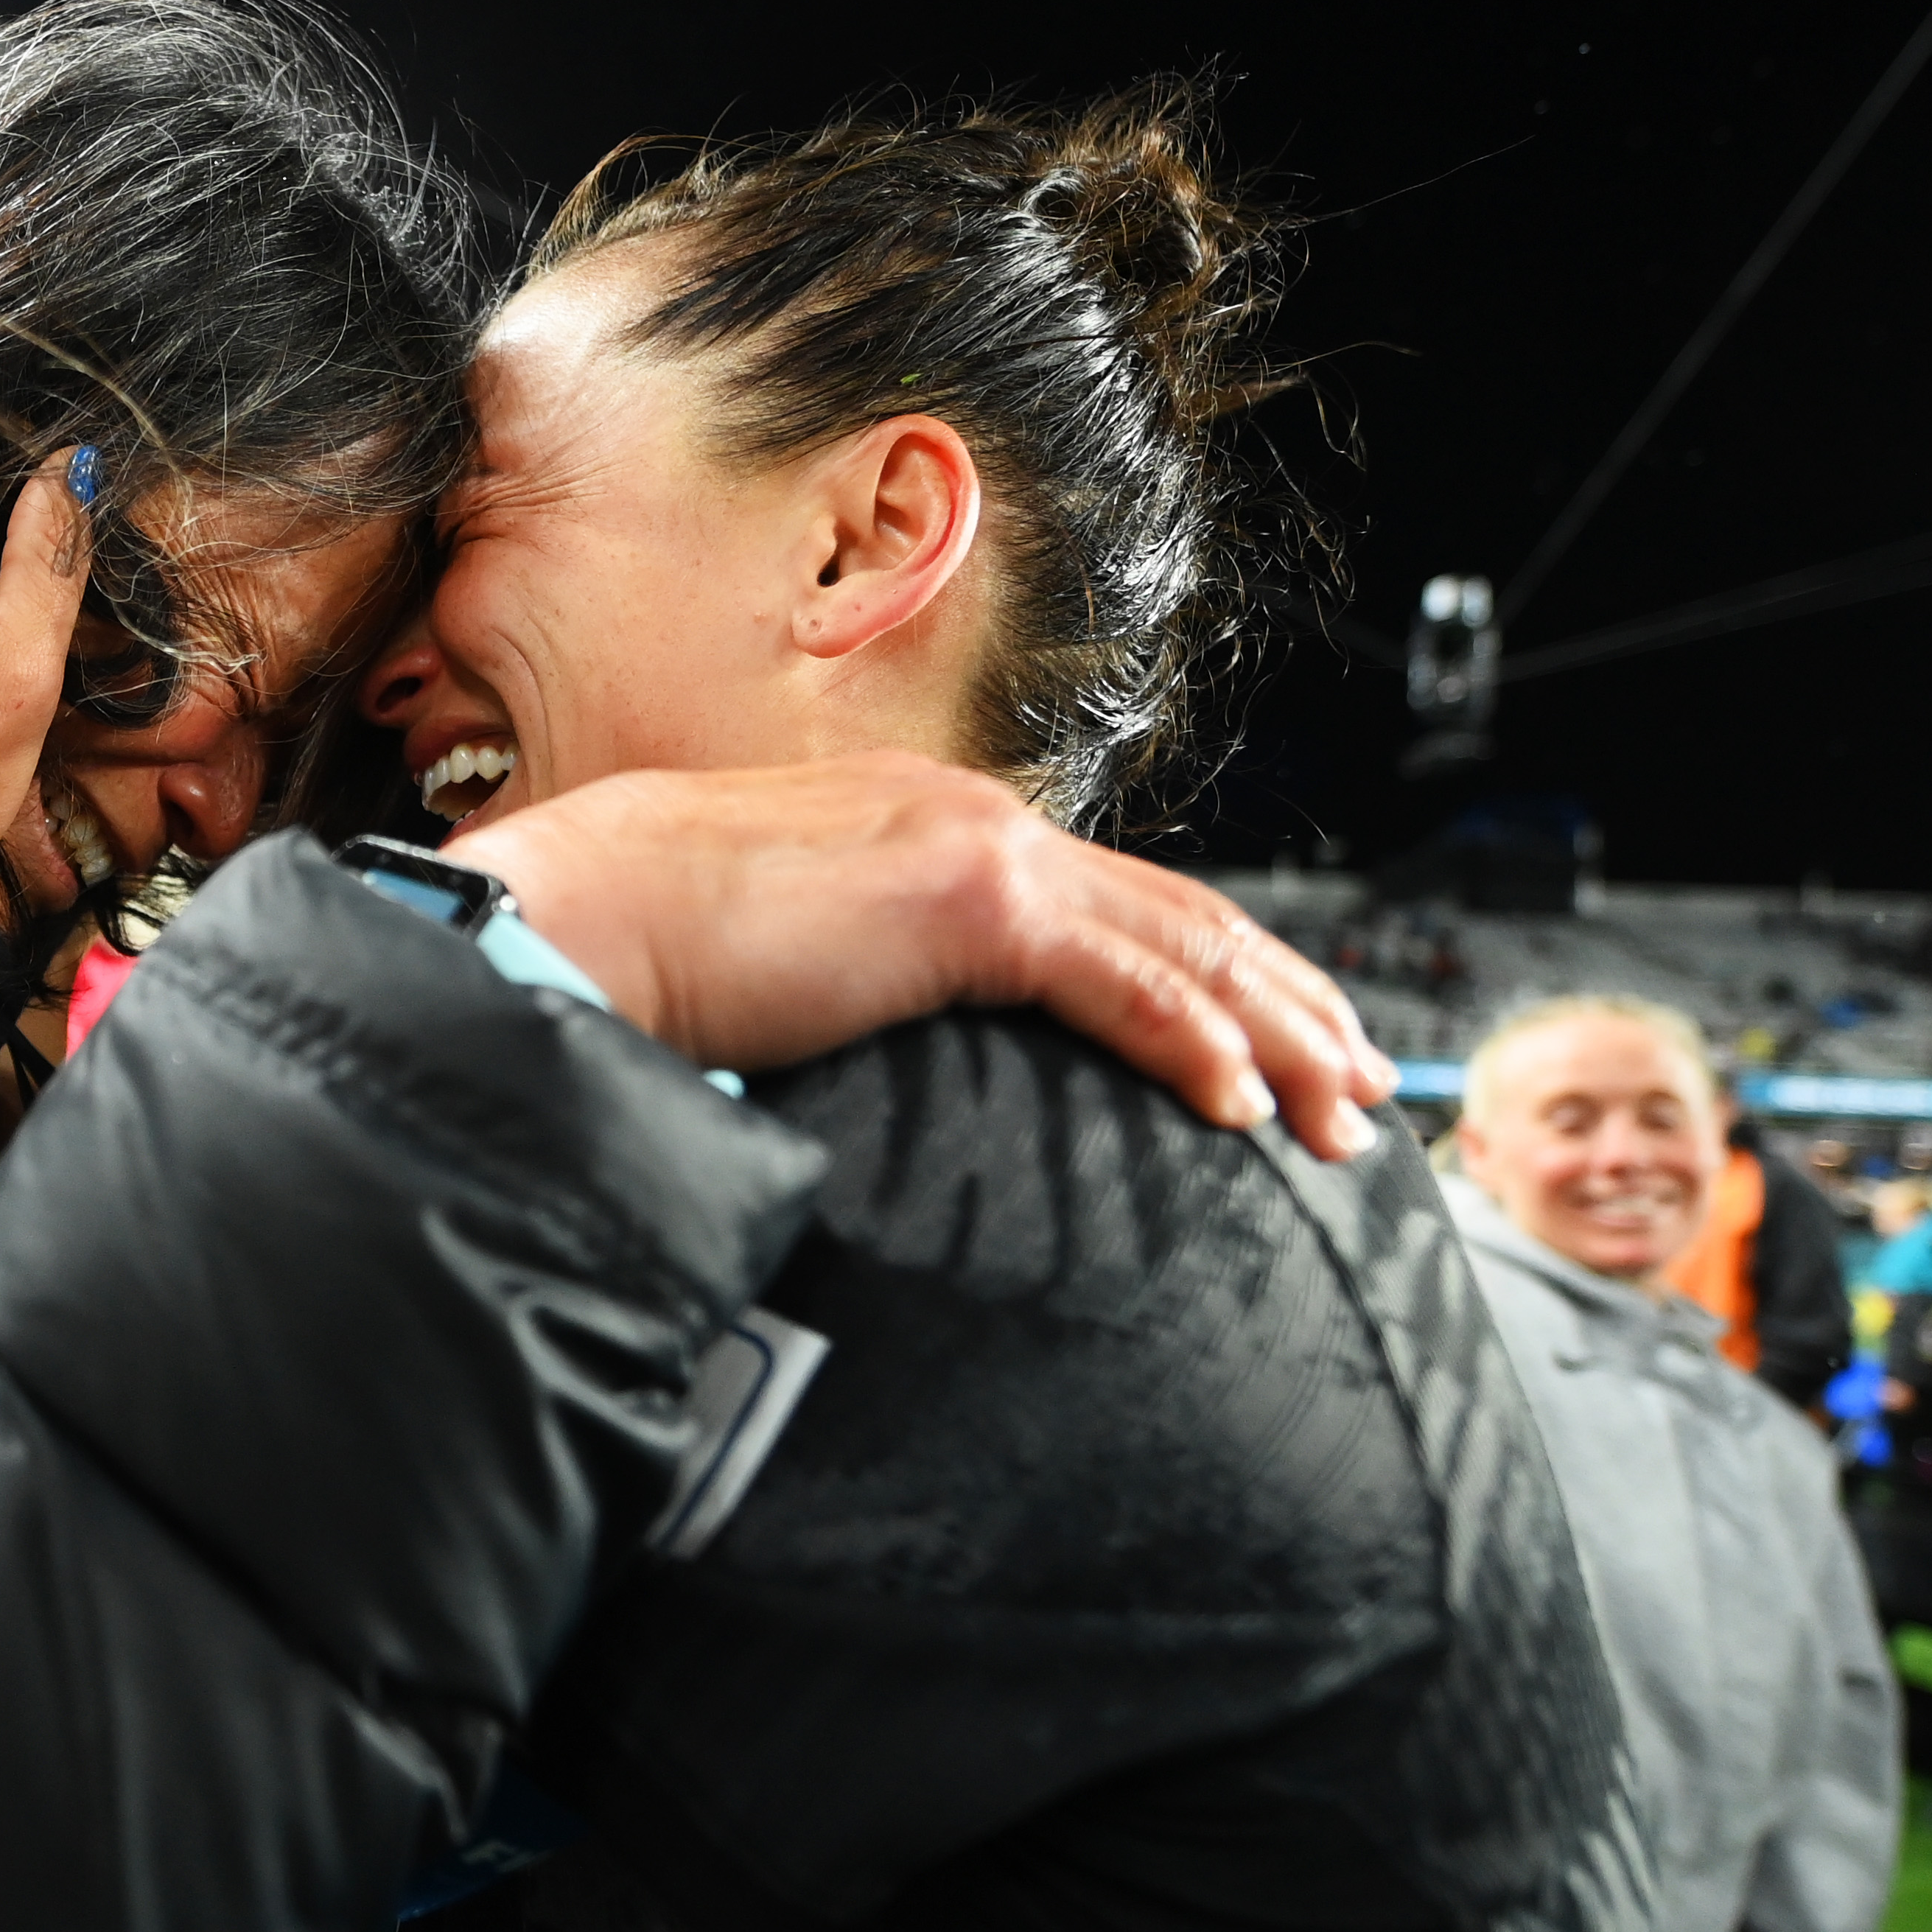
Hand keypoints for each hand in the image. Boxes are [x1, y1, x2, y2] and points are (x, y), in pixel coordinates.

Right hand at [452, 753, 1395, 1159]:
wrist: (569, 914)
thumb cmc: (632, 949)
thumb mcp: (770, 966)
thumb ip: (842, 991)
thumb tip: (851, 1057)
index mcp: (926, 829)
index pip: (1108, 903)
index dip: (1210, 969)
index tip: (1274, 1039)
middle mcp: (969, 819)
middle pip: (1178, 916)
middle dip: (1286, 1001)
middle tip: (1362, 1079)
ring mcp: (972, 850)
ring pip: (1181, 946)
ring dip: (1277, 1034)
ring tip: (1343, 1113)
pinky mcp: (965, 903)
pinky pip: (1121, 985)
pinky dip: (1195, 1045)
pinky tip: (1244, 1109)